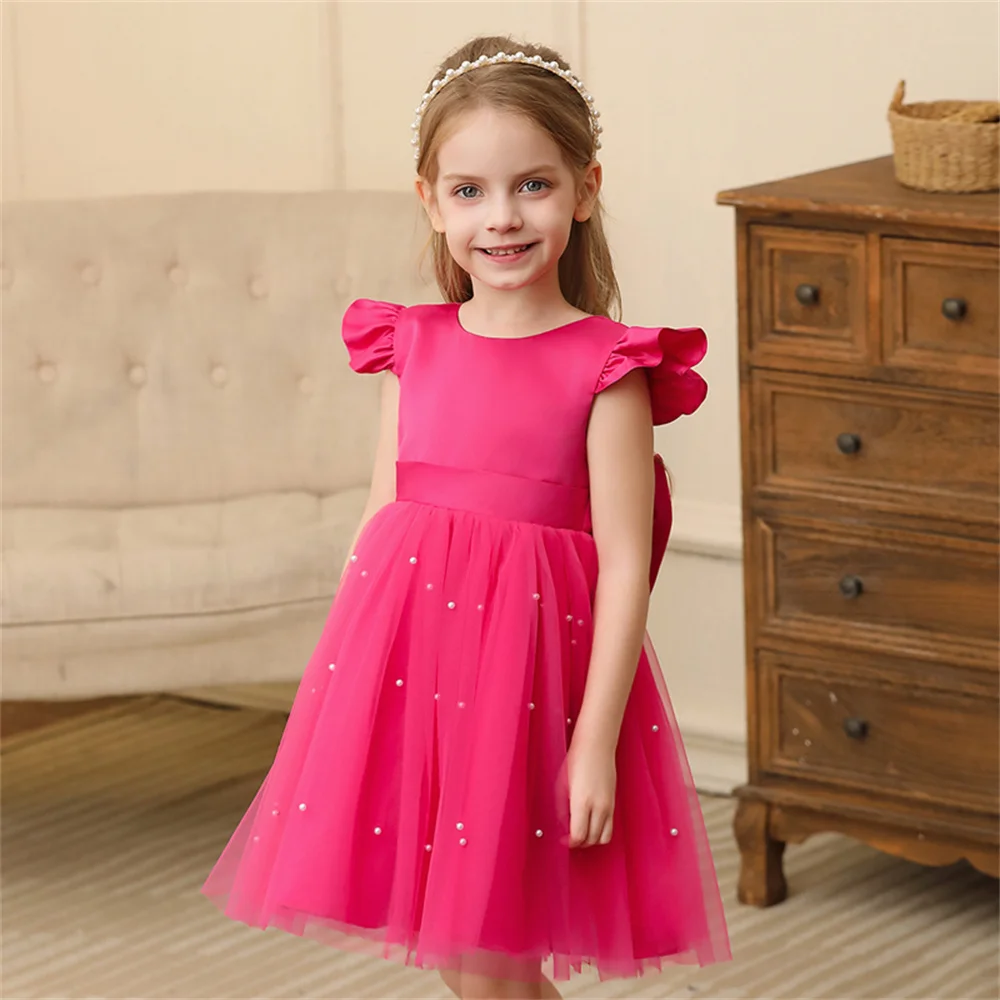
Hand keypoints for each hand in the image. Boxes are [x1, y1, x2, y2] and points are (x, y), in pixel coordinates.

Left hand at [565, 733, 616, 847]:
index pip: (579, 836)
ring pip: (604, 837)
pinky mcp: (614, 802)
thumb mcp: (561, 786)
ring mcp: (609, 805)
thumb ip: (562, 810)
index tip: (564, 841)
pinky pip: (610, 826)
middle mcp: (599, 807)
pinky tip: (590, 822)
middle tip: (570, 838)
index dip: (570, 843)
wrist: (597, 746)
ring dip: (592, 840)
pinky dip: (600, 830)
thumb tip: (564, 826)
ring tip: (582, 832)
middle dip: (580, 843)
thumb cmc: (577, 761)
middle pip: (592, 840)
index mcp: (583, 803)